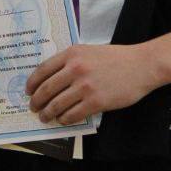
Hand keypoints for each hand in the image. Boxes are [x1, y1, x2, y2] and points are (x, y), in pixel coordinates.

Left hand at [27, 43, 164, 125]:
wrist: (142, 65)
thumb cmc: (117, 58)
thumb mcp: (89, 51)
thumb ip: (71, 61)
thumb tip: (51, 79)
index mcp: (72, 54)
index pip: (42, 70)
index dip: (32, 84)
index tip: (28, 91)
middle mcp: (75, 69)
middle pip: (46, 89)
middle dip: (36, 101)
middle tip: (33, 108)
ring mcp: (85, 86)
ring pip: (56, 105)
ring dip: (47, 113)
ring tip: (45, 117)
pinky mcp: (96, 102)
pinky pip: (73, 115)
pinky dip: (64, 119)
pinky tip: (63, 120)